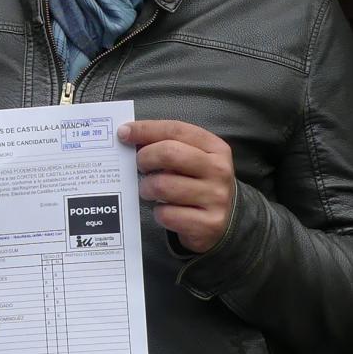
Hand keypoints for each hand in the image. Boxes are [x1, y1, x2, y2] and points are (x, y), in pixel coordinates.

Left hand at [121, 119, 236, 254]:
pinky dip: (159, 213)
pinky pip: (167, 214)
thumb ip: (169, 145)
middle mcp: (219, 170)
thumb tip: (130, 135)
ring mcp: (216, 198)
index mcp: (215, 148)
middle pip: (169, 153)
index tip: (124, 133)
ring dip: (147, 188)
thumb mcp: (194, 159)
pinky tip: (164, 211)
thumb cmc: (200, 184)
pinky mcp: (208, 224)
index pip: (176, 130)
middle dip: (145, 158)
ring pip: (163, 185)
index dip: (146, 129)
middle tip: (140, 166)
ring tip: (149, 190)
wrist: (228, 222)